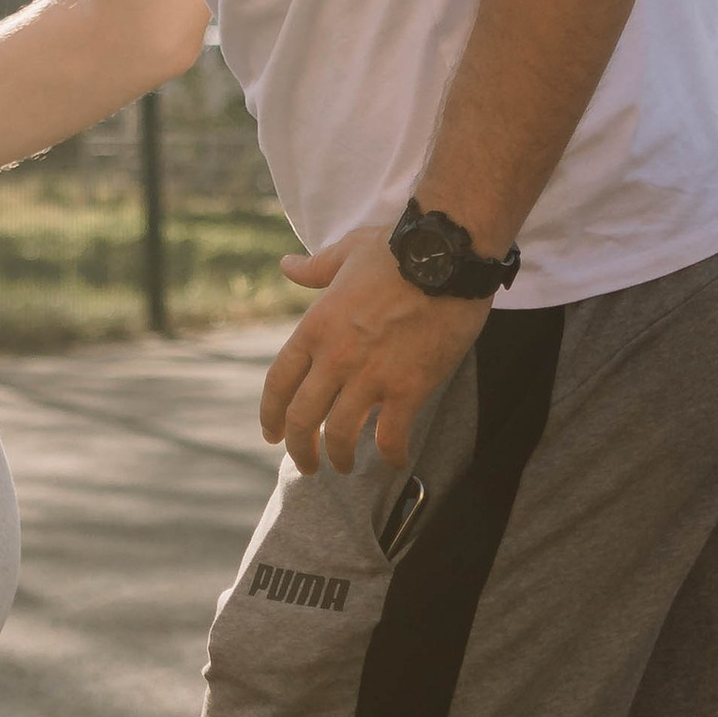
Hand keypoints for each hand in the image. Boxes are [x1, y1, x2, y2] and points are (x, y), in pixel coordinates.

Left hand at [259, 225, 490, 474]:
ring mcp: (371, 375)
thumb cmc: (396, 249)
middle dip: (299, 449)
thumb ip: (315, 269)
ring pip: (341, 434)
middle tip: (306, 465)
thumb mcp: (346, 253)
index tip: (272, 434)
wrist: (446, 254)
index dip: (270, 415)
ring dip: (340, 458)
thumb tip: (287, 265)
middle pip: (303, 419)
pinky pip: (391, 435)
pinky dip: (390, 454)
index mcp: (314, 328)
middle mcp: (335, 357)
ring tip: (344, 467)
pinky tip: (394, 460)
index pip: (279, 383)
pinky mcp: (409, 386)